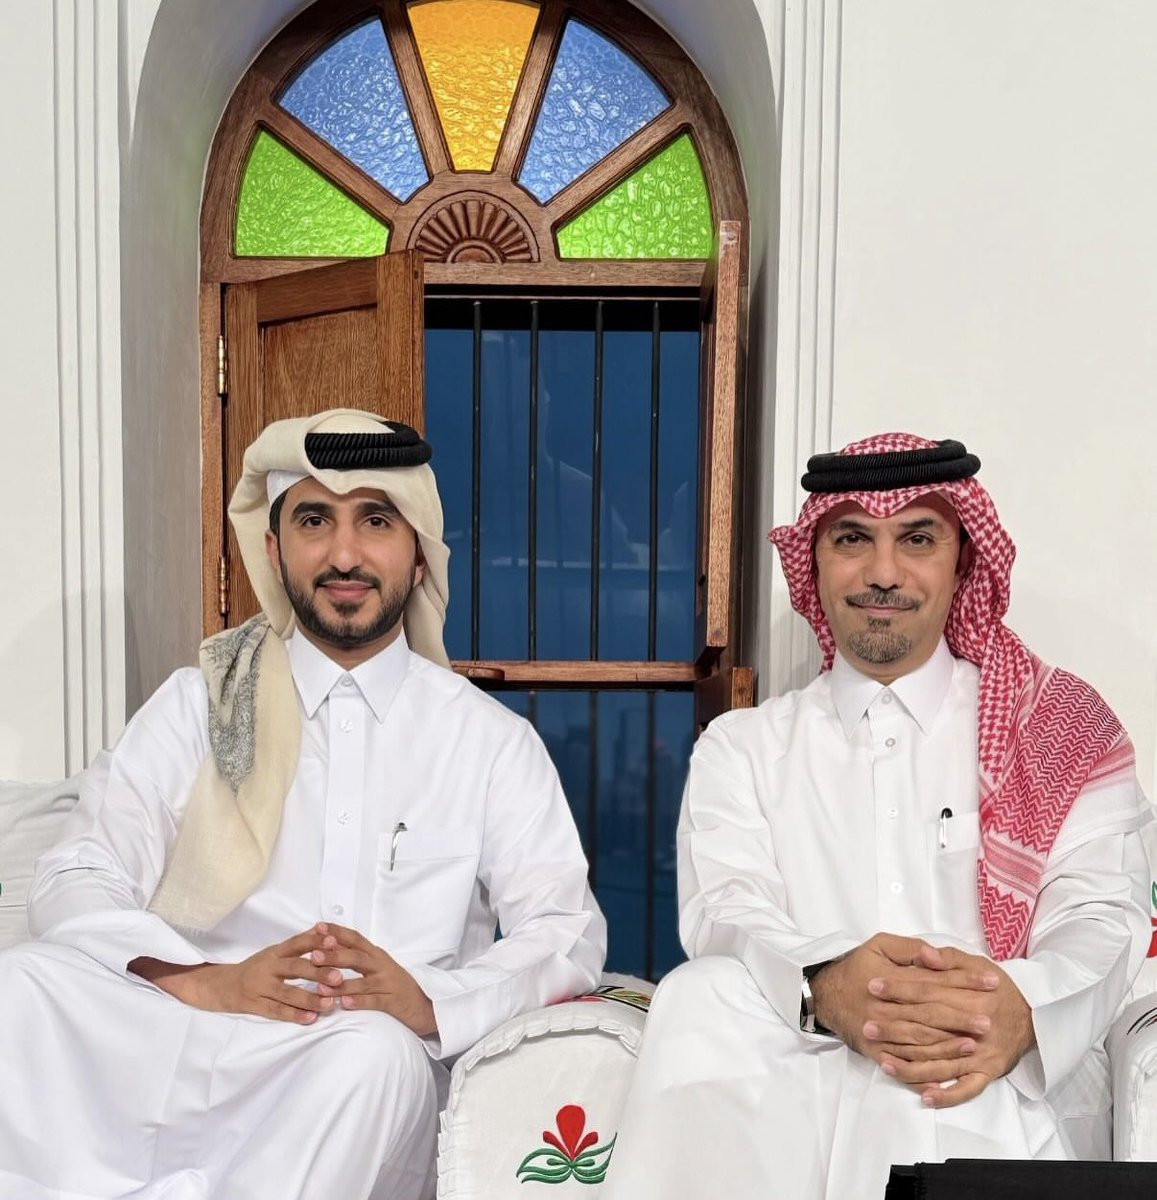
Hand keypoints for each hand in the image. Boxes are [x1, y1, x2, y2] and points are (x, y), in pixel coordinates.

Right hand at [129, 925, 341, 1023]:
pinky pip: (275, 1011)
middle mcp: (267, 967)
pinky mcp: (253, 1005)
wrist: (218, 986)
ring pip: (287, 993)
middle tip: (339, 977)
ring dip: (310, 998)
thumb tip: (326, 931)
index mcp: (274, 952)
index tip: (335, 941)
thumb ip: (298, 946)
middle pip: (295, 968)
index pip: (297, 944)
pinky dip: (294, 1015)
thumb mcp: (273, 953)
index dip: (315, 942)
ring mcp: (259, 987)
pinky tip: (310, 1018)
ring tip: (329, 1003)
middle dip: (318, 972)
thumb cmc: (255, 968)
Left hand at [312, 923, 436, 1036]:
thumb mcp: (376, 966)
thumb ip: (355, 956)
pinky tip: (345, 1004)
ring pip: (363, 982)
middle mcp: (382, 965)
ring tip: (321, 985)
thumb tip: (327, 945)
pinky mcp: (393, 1002)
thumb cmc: (394, 984)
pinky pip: (374, 1001)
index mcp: (376, 954)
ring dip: (341, 984)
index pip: (355, 939)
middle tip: (314, 954)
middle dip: (335, 955)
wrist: (424, 1004)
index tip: (317, 927)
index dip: (337, 932)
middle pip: (357, 957)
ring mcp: (388, 983)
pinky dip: (359, 1002)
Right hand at [811, 934, 990, 1060]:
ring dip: (947, 1045)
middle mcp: (886, 1008)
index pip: (934, 981)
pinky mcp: (877, 1051)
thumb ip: (910, 949)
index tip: (990, 982)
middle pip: (929, 1015)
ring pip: (919, 1042)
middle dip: (960, 1019)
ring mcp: (881, 1033)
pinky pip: (903, 1064)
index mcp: (890, 979)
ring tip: (974, 1045)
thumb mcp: (879, 945)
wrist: (825, 995)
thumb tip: (936, 957)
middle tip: (988, 1022)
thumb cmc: (857, 967)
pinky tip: (943, 1075)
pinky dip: (923, 1072)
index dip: (964, 980)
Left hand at [868, 945, 1035, 1107]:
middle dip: (895, 1027)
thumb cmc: (998, 986)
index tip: (872, 986)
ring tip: (883, 1061)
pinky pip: (967, 1089)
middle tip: (867, 1026)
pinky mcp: (989, 1073)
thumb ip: (949, 959)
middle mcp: (977, 1028)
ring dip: (911, 1065)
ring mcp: (983, 1054)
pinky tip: (924, 1096)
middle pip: (929, 1027)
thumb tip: (927, 957)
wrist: (1034, 1013)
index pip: (928, 992)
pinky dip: (946, 1094)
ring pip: (942, 1062)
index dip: (898, 988)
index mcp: (972, 997)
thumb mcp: (975, 962)